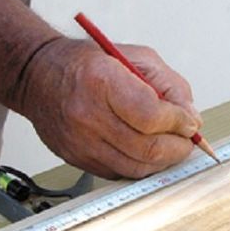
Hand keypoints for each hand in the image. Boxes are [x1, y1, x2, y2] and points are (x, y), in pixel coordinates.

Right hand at [13, 38, 201, 178]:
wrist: (38, 76)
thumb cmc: (87, 64)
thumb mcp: (136, 57)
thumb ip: (171, 86)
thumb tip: (191, 119)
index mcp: (102, 81)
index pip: (151, 116)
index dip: (179, 123)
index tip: (190, 123)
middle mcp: (87, 115)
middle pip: (147, 148)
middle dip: (177, 147)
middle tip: (187, 140)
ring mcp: (80, 142)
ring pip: (136, 168)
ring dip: (162, 161)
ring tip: (170, 146)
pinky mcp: (77, 159)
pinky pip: (120, 173)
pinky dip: (140, 166)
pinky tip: (145, 151)